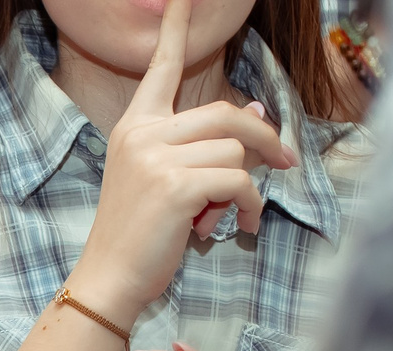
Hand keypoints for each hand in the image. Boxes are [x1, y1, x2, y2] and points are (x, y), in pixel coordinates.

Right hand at [65, 0, 293, 322]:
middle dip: (262, 139)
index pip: (163, 67)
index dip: (178, 29)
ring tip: (233, 213)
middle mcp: (143, 134)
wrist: (109, 279)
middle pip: (227, 114)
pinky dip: (250, 205)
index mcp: (135, 126)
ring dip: (248, 184)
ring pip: (235, 151)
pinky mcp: (176, 186)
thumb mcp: (166, 181)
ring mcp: (157, 158)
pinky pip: (239, 181)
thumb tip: (258, 112)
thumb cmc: (139, 235)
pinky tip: (241, 225)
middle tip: (283, 161)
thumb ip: (202, 144)